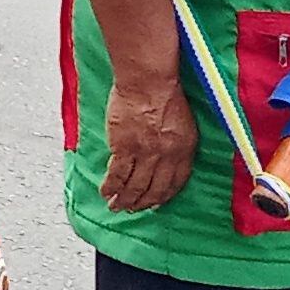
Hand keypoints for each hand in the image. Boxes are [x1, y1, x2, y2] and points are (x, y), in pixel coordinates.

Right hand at [101, 74, 196, 212]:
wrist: (147, 80)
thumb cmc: (164, 93)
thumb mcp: (183, 122)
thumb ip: (179, 143)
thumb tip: (169, 158)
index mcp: (184, 149)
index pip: (176, 182)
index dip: (164, 196)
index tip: (157, 203)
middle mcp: (166, 156)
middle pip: (154, 189)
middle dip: (142, 203)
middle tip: (132, 209)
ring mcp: (145, 153)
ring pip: (134, 186)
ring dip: (124, 199)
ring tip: (116, 206)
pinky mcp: (124, 148)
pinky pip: (117, 175)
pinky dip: (110, 186)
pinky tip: (105, 191)